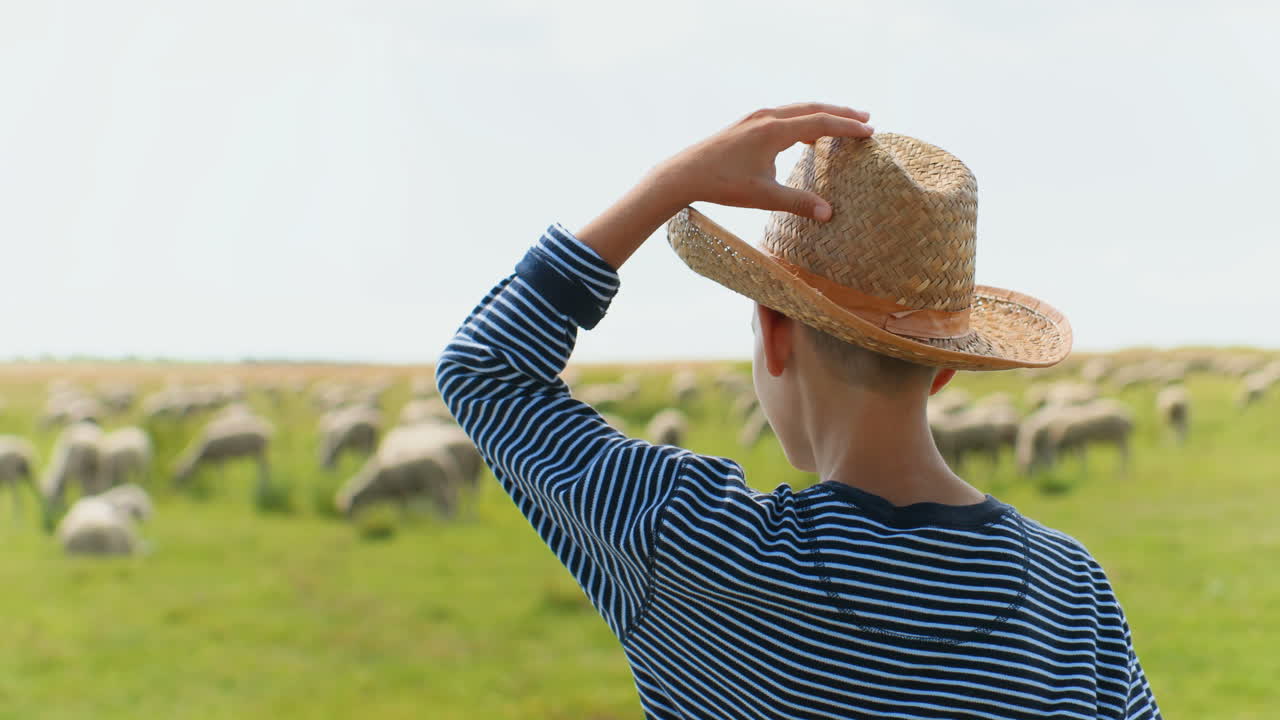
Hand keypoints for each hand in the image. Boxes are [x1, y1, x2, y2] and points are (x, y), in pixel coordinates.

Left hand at [655, 103, 873, 221]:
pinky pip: (782, 115)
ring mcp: (755, 117)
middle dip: (841, 113)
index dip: (848, 127)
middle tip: (866, 119)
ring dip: (822, 114)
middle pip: (812, 108)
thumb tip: (829, 214)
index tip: (870, 132)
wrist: (684, 174)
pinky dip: (802, 120)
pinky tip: (805, 135)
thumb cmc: (722, 185)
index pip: (821, 122)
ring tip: (842, 123)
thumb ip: (798, 202)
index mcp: (774, 130)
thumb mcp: (764, 196)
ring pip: (797, 109)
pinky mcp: (746, 124)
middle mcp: (766, 117)